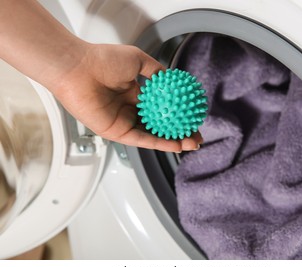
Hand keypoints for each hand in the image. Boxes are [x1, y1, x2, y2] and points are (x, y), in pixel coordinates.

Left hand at [48, 43, 202, 151]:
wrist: (78, 68)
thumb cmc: (102, 60)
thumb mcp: (137, 59)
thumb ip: (155, 70)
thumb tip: (170, 78)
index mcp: (135, 94)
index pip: (161, 107)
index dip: (178, 112)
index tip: (193, 115)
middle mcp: (131, 109)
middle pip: (160, 124)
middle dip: (180, 131)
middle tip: (196, 134)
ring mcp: (125, 122)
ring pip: (154, 135)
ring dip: (174, 140)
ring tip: (192, 142)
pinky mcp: (118, 133)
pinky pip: (143, 140)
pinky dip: (160, 143)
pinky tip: (176, 145)